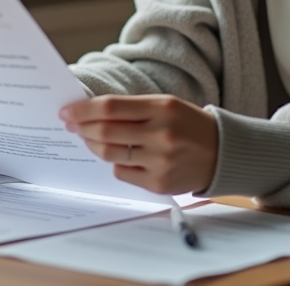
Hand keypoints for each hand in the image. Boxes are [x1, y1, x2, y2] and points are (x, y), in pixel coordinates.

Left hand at [59, 94, 217, 194]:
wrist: (222, 153)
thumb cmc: (188, 124)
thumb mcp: (165, 105)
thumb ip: (131, 108)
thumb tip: (89, 113)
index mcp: (162, 108)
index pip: (110, 108)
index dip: (83, 110)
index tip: (66, 111)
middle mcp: (161, 134)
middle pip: (105, 132)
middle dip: (81, 128)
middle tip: (70, 125)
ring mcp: (160, 161)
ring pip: (109, 155)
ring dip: (93, 146)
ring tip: (89, 139)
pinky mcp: (159, 183)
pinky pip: (122, 173)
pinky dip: (115, 163)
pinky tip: (118, 156)